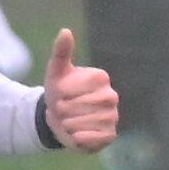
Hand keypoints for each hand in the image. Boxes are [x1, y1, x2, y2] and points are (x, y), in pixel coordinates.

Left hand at [40, 29, 118, 151]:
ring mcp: (113, 116)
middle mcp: (111, 96)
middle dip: (61, 111)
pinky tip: (78, 134)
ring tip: (70, 121)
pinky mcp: (110, 135)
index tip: (61, 93)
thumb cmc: (59, 92)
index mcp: (101, 78)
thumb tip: (65, 31)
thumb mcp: (56, 72)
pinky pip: (89, 138)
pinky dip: (77, 138)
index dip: (57, 94)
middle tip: (64, 109)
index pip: (69, 90)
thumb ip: (61, 52)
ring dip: (67, 125)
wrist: (61, 118)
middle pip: (72, 108)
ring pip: (78, 124)